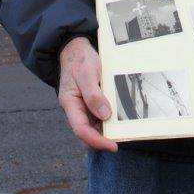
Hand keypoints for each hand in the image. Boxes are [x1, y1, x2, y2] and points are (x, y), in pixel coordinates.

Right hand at [58, 36, 117, 152]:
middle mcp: (76, 109)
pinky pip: (99, 116)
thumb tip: (105, 115)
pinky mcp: (91, 102)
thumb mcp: (86, 73)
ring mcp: (84, 107)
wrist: (76, 48)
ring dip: (107, 130)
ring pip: (94, 126)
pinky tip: (120, 118)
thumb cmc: (79, 59)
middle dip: (103, 139)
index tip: (113, 145)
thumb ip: (93, 95)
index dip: (96, 141)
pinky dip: (109, 120)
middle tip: (122, 139)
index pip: (81, 130)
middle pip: (88, 132)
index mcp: (70, 103)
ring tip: (123, 130)